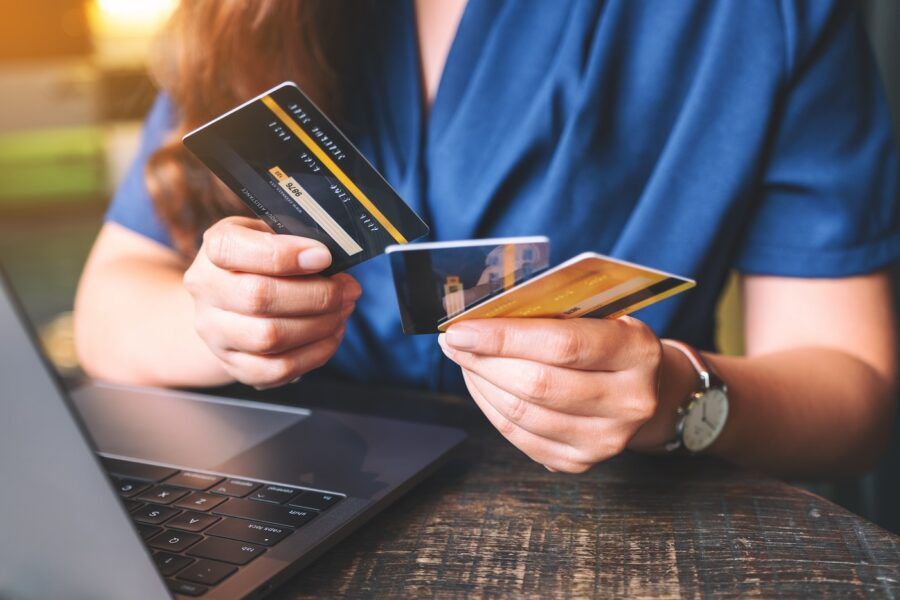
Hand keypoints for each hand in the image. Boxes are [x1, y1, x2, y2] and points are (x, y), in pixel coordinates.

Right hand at [184, 216, 359, 388]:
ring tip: (343, 310)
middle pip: (259, 297)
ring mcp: (215, 333)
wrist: (232, 300)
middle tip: (347, 290)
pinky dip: (315, 353)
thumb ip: (294, 238)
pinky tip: (331, 335)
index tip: (323, 256)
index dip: (284, 254)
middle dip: (316, 295)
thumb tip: (329, 258)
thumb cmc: (261, 261)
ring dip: (320, 325)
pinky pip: (277, 369)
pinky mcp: (235, 364)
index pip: (234, 249)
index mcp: (215, 249)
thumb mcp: (271, 234)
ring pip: (269, 337)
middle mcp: (205, 291)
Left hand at [438, 317, 664, 472]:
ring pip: (522, 414)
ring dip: (481, 384)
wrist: (642, 390)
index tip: (461, 329)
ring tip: (465, 359)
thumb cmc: (608, 340)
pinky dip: (490, 408)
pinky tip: (481, 385)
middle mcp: (629, 401)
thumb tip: (482, 315)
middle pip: (537, 384)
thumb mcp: (598, 315)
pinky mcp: (580, 462)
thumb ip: (551, 313)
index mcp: (637, 352)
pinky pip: (519, 437)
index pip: (562, 345)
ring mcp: (606, 439)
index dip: (504, 337)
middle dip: (483, 361)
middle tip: (454, 342)